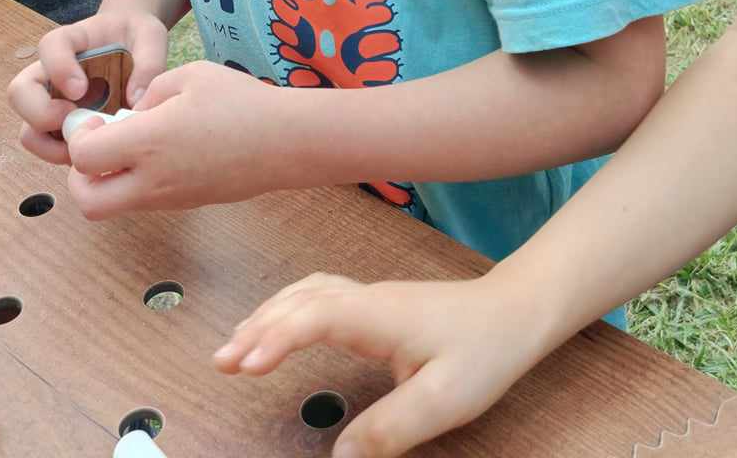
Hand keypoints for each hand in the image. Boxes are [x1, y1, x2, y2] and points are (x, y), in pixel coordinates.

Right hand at [7, 9, 170, 165]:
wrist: (134, 46)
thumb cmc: (137, 38)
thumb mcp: (150, 38)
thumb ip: (148, 62)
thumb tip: (136, 101)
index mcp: (71, 41)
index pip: (49, 46)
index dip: (58, 68)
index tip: (80, 89)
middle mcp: (50, 73)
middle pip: (19, 92)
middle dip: (41, 113)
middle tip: (75, 121)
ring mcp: (52, 102)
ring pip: (27, 129)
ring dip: (49, 145)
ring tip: (85, 146)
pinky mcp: (61, 127)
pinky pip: (47, 148)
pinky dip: (63, 157)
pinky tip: (93, 155)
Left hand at [64, 59, 291, 218]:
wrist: (287, 142)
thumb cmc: (242, 102)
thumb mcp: (191, 76)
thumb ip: (150, 91)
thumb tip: (133, 111)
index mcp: (149, 142)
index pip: (83, 158)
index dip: (79, 139)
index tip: (98, 120)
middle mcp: (153, 179)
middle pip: (88, 203)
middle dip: (79, 178)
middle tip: (98, 148)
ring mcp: (170, 199)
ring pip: (115, 207)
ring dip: (109, 181)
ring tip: (134, 146)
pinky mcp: (186, 204)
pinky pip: (144, 202)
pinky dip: (137, 183)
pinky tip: (162, 153)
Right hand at [213, 274, 548, 457]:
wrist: (515, 311)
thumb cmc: (484, 350)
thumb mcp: (444, 400)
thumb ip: (391, 430)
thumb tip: (341, 457)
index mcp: (378, 316)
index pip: (314, 317)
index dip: (275, 338)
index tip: (243, 366)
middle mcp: (366, 299)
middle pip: (298, 301)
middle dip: (255, 329)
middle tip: (221, 364)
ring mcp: (369, 298)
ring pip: (304, 294)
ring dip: (266, 316)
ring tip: (235, 349)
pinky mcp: (374, 305)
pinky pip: (317, 296)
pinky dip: (287, 309)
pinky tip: (278, 325)